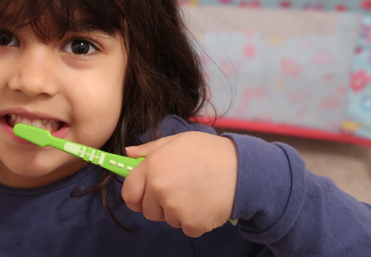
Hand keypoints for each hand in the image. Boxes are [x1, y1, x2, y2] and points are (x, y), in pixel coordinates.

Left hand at [121, 132, 237, 237]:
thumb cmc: (208, 152)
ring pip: (167, 219)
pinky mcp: (192, 223)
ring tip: (197, 192)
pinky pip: (186, 228)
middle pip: (148, 210)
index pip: (128, 193)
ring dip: (178, 212)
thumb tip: (128, 153)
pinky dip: (195, 220)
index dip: (136, 195)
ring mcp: (175, 208)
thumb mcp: (176, 141)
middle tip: (180, 189)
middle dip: (159, 204)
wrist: (242, 169)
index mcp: (152, 166)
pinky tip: (206, 203)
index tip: (144, 195)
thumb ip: (149, 149)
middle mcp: (159, 188)